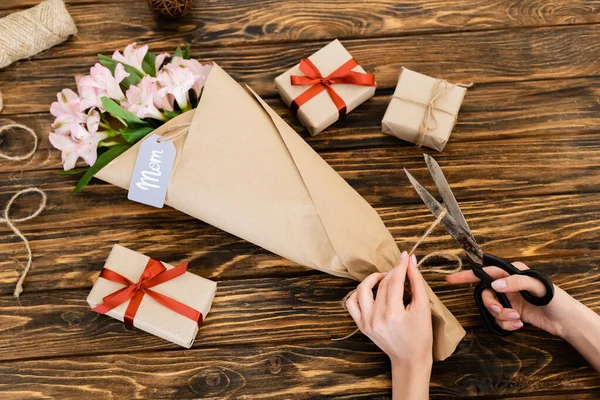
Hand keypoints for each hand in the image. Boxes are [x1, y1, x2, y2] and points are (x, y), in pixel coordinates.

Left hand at [346, 251, 432, 399]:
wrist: (410, 358)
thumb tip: (411, 261)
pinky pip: (351, 303)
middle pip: (381, 285)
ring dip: (372, 280)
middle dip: (392, 272)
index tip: (405, 256)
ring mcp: (366, 322)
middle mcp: (376, 317)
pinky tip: (370, 290)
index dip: (400, 266)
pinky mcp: (360, 325)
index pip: (395, 281)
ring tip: (384, 278)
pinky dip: (358, 293)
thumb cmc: (420, 335)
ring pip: (362, 290)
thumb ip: (417, 282)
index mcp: (394, 314)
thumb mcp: (423, 308)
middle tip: (400, 268)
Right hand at [446, 261, 575, 336]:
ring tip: (517, 319)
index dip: (466, 275)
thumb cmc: (556, 299)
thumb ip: (515, 282)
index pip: (485, 271)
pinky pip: (499, 319)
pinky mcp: (511, 313)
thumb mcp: (538, 286)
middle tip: (500, 311)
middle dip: (490, 305)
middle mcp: (507, 285)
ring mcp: (508, 300)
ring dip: (502, 316)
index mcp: (511, 272)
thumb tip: (495, 285)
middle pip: (484, 293)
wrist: (567, 321)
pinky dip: (507, 324)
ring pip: (491, 309)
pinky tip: (519, 324)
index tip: (451, 280)